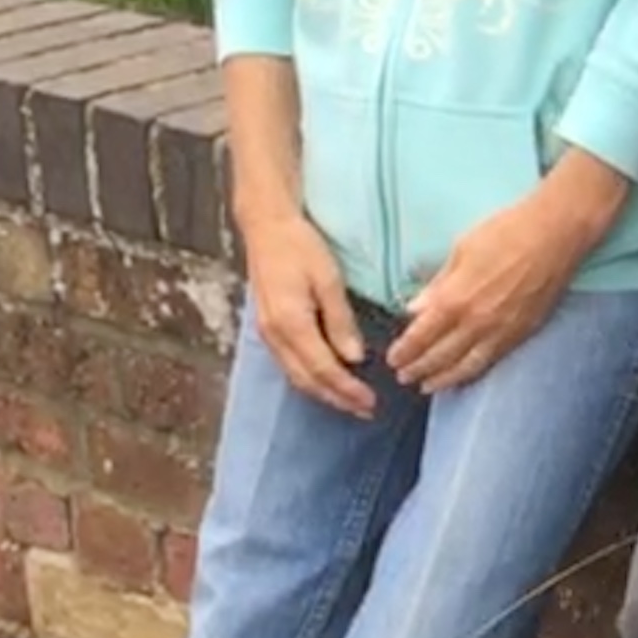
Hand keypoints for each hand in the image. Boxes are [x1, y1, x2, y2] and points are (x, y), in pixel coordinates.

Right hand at [241, 209, 375, 418]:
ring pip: (295, 376)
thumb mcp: (328, 280)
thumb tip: (355, 359)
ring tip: (350, 403)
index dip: (347, 389)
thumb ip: (340, 321)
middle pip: (307, 380)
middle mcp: (274, 336)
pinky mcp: (267, 328)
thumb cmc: (301, 247)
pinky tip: (326, 381)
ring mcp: (267, 334)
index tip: (371, 402)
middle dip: (337, 399)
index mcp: (291, 324)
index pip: (323, 369)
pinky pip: (289, 364)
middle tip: (366, 411)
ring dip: (323, 393)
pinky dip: (309, 379)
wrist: (266, 227)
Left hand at [386, 192, 596, 390]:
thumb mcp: (461, 249)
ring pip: (466, 366)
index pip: (421, 335)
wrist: (557, 234)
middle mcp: (476, 322)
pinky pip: (492, 360)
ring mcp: (501, 331)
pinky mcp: (523, 332)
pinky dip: (472, 373)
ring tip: (426, 386)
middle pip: (440, 355)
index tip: (393, 358)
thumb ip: (438, 283)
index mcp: (456, 298)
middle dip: (418, 368)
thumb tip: (415, 308)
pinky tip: (463, 376)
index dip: (405, 350)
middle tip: (403, 376)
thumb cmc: (507, 231)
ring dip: (443, 379)